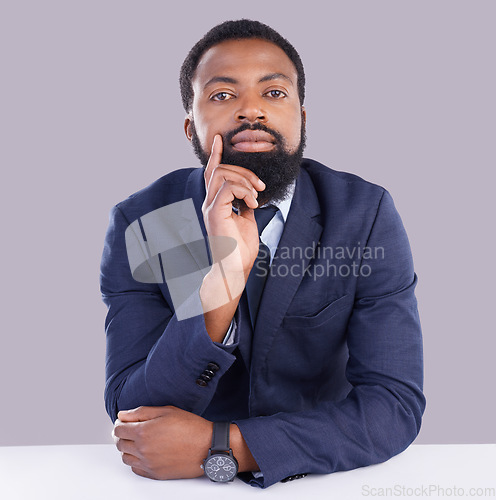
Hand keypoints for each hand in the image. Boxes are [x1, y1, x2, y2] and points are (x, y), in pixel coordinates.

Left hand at [113, 406, 211, 479]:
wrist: (207, 446)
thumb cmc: (190, 427)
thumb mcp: (166, 411)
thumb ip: (141, 412)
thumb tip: (122, 415)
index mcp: (144, 432)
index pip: (119, 430)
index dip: (120, 423)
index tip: (125, 421)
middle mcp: (143, 450)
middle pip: (120, 444)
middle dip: (122, 435)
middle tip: (132, 429)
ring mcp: (148, 464)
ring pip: (125, 458)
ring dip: (128, 448)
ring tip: (139, 440)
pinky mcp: (155, 474)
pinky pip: (135, 469)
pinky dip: (136, 460)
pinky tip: (145, 452)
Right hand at [202, 134, 265, 277]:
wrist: (236, 267)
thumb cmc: (241, 248)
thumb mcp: (247, 220)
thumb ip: (245, 203)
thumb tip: (252, 193)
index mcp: (216, 204)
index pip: (212, 174)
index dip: (216, 155)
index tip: (220, 139)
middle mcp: (209, 203)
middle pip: (218, 170)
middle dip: (243, 171)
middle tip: (261, 186)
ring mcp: (210, 207)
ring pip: (221, 174)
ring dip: (244, 179)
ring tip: (257, 195)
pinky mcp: (215, 213)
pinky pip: (228, 188)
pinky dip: (244, 190)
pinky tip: (253, 203)